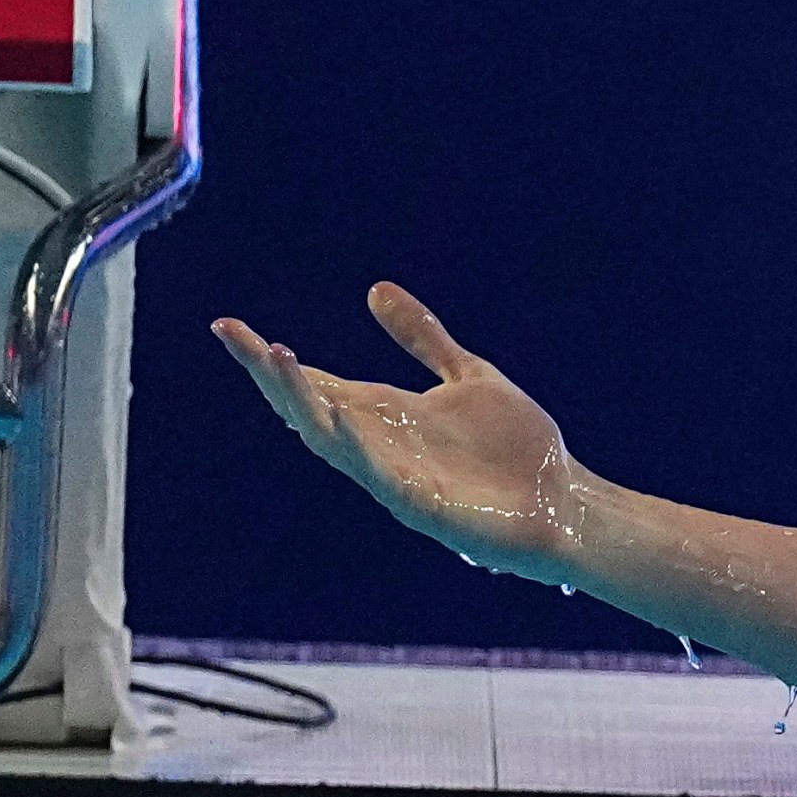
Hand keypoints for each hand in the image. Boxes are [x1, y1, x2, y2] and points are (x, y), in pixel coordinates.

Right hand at [212, 284, 600, 587]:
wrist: (567, 502)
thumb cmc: (519, 449)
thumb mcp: (468, 376)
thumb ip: (423, 338)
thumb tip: (375, 289)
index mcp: (388, 414)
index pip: (317, 383)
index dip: (272, 359)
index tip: (229, 325)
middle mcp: (381, 445)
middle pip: (309, 407)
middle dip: (270, 374)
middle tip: (233, 334)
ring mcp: (396, 477)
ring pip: (331, 439)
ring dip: (301, 400)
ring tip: (274, 357)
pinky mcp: (422, 507)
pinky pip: (378, 476)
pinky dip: (356, 447)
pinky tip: (337, 417)